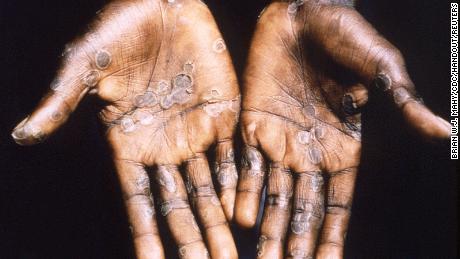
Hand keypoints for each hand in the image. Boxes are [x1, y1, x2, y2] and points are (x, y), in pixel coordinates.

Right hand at [11, 0, 239, 257]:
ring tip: (228, 255)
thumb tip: (23, 134)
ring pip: (210, 188)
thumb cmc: (118, 29)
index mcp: (130, 143)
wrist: (162, 3)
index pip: (140, 200)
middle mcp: (165, 146)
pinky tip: (242, 213)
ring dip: (219, 222)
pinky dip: (238, 184)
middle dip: (191, 240)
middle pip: (180, 204)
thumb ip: (61, 102)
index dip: (146, 234)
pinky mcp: (223, 114)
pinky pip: (233, 156)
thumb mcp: (85, 65)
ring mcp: (196, 132)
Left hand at [235, 1, 450, 257]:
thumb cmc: (347, 37)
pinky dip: (242, 190)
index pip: (337, 203)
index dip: (331, 235)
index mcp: (342, 148)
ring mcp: (280, 141)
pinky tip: (238, 217)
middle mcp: (310, 152)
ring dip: (266, 227)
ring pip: (272, 194)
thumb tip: (445, 132)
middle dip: (295, 241)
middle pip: (302, 208)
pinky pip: (245, 164)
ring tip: (261, 258)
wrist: (303, 14)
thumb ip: (402, 104)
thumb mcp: (380, 71)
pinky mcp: (253, 124)